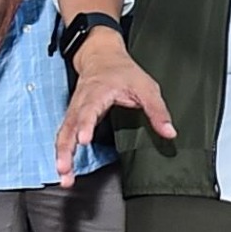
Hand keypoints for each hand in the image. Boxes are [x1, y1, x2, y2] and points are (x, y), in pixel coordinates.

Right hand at [54, 33, 172, 185]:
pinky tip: (64, 169)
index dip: (85, 125)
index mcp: (97, 92)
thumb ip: (157, 110)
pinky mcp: (72, 117)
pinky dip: (62, 152)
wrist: (101, 56)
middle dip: (66, 148)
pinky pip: (63, 135)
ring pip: (63, 133)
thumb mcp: (145, 86)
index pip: (89, 110)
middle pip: (69, 126)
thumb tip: (169, 132)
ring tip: (64, 175)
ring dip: (61, 155)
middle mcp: (81, 103)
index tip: (83, 139)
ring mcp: (74, 110)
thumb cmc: (123, 72)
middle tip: (64, 167)